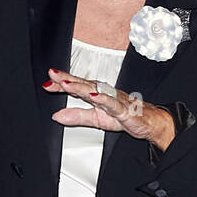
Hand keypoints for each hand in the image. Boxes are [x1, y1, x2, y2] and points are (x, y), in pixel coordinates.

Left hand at [43, 68, 175, 150]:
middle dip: (68, 79)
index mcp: (97, 94)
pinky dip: (103, 100)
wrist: (149, 122)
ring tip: (67, 85)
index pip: (77, 86)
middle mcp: (105, 92)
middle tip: (52, 74)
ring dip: (81, 88)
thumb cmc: (125, 116)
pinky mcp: (124, 109)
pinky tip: (94, 97)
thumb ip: (77, 117)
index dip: (61, 84)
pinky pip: (113, 104)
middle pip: (84, 84)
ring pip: (96, 91)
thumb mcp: (96, 119)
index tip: (47, 82)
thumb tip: (57, 116)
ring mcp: (115, 99)